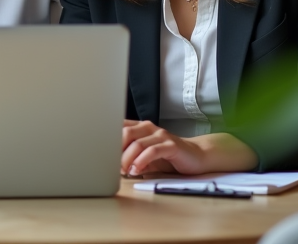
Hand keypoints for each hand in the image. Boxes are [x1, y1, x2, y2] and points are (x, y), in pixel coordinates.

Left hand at [121, 119, 257, 176]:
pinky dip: (141, 161)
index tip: (100, 153)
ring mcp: (160, 135)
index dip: (108, 139)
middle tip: (110, 165)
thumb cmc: (168, 157)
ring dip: (127, 158)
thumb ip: (130, 155)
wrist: (196, 157)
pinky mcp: (171, 145)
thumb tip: (110, 164)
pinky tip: (137, 171)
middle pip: (125, 133)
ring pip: (137, 143)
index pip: (118, 127)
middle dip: (115, 150)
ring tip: (123, 171)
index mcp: (139, 127)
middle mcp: (148, 127)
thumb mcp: (145, 155)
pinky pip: (152, 151)